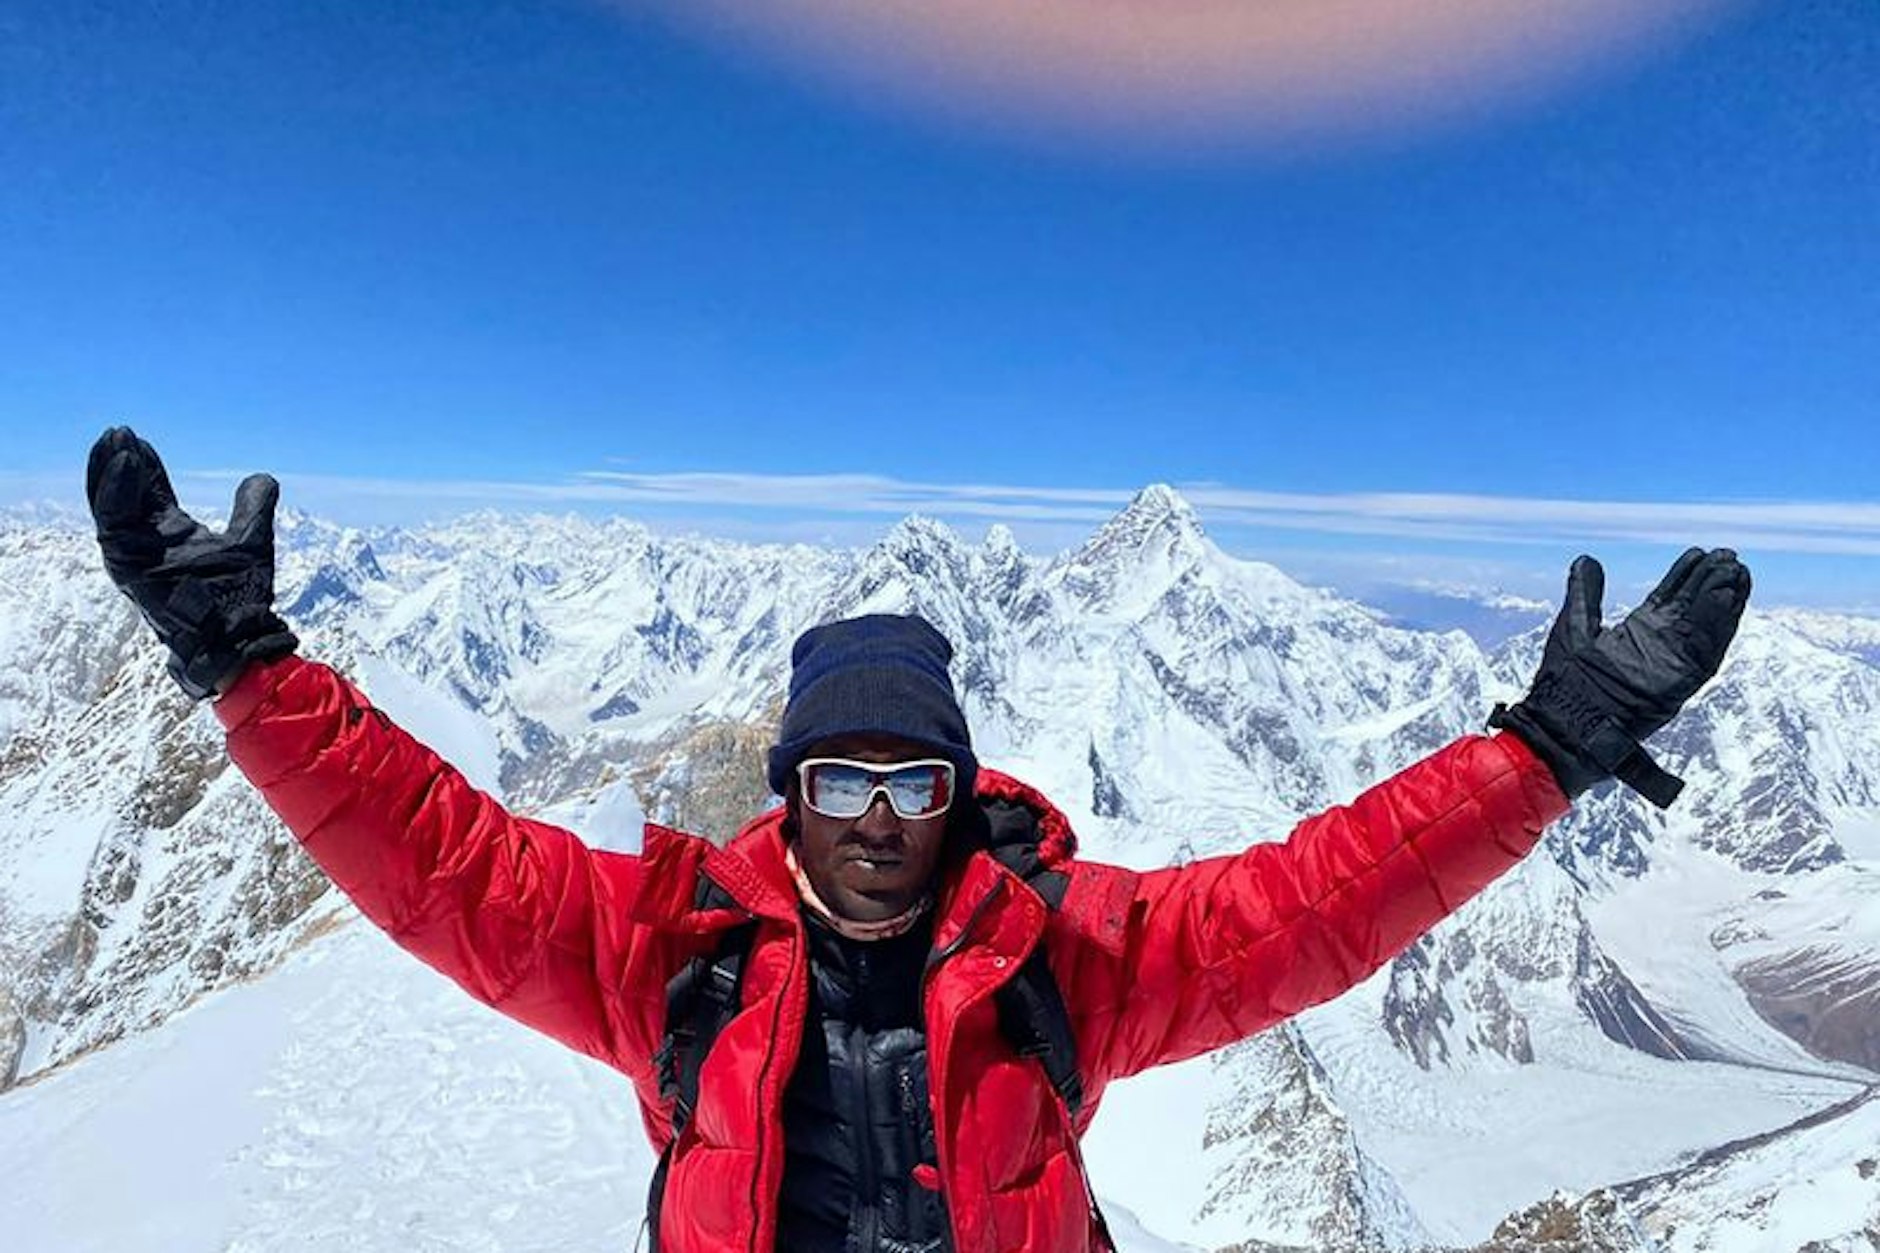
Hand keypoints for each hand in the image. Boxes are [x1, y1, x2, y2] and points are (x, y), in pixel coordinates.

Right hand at [86, 426, 297, 699]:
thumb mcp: (251, 541)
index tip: (139, 440)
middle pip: (123, 496)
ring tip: (117, 441)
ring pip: (109, 507)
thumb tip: (262, 477)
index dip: (143, 468)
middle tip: (119, 431)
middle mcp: (147, 545)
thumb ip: (253, 507)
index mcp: (169, 536)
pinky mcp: (130, 568)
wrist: (239, 635)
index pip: (147, 495)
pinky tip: (127, 465)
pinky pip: (113, 525)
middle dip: (118, 463)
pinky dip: (116, 493)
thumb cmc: (242, 598)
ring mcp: (136, 557)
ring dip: (109, 472)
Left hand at [1491, 548, 1750, 807]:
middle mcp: (1658, 650)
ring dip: (1724, 603)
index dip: (1686, 576)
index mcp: (1638, 635)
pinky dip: (1717, 629)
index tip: (1700, 552)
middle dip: (1712, 584)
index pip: (1670, 600)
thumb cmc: (1563, 682)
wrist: (1558, 728)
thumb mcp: (1574, 628)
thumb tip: (1587, 559)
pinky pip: (1703, 656)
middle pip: (1694, 611)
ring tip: (1737, 572)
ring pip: (1705, 631)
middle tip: (1729, 556)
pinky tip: (1729, 602)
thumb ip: (1584, 593)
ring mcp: (1669, 668)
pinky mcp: (1674, 688)